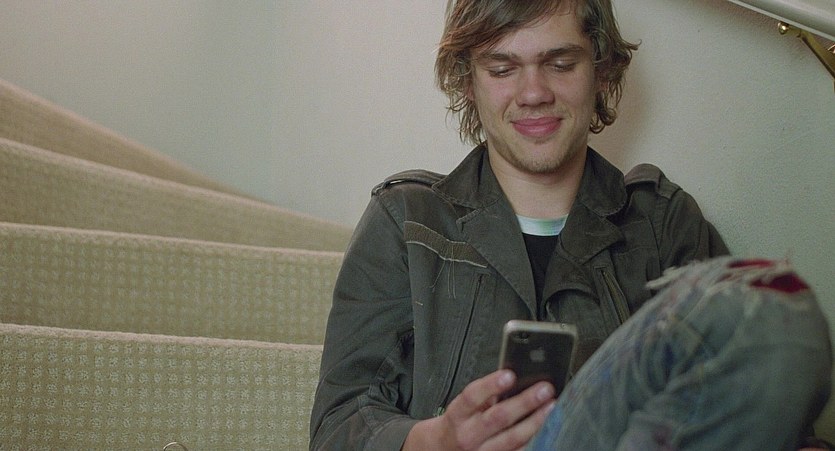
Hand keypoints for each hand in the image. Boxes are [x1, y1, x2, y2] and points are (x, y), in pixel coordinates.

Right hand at [402, 369, 555, 450]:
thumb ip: (484, 396)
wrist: (441, 450)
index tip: (509, 375)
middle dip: (524, 402)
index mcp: (458, 415)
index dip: (490, 385)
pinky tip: (545, 431)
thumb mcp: (462, 407)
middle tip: (544, 390)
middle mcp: (468, 436)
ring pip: (512, 439)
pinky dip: (533, 441)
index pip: (472, 397)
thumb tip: (514, 381)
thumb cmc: (457, 425)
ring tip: (551, 408)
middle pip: (498, 418)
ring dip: (535, 422)